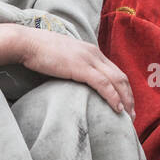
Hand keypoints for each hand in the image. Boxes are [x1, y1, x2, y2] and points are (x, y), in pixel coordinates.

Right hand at [15, 27, 134, 116]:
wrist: (27, 43)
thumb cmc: (40, 52)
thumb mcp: (64, 57)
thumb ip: (74, 66)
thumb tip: (76, 79)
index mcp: (92, 51)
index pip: (116, 71)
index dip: (124, 89)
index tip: (127, 104)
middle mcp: (95, 54)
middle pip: (121, 77)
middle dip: (129, 97)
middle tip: (132, 115)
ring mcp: (89, 60)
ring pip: (116, 81)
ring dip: (125, 100)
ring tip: (128, 116)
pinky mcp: (81, 67)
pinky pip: (103, 84)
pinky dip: (113, 97)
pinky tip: (117, 109)